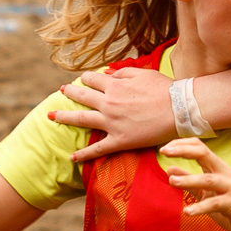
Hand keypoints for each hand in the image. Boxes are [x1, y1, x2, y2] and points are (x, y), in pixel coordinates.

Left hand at [51, 68, 176, 160]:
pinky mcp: (119, 140)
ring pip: (82, 120)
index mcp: (115, 85)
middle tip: (60, 93)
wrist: (179, 109)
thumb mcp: (143, 73)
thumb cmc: (165, 90)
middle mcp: (109, 103)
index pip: (92, 80)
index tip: (81, 80)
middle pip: (82, 97)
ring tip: (51, 117)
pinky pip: (97, 148)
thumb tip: (109, 73)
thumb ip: (123, 72)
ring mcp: (112, 122)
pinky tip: (72, 157)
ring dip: (64, 117)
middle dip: (69, 94)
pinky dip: (83, 154)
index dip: (86, 79)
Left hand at [160, 138, 230, 230]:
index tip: (163, 150)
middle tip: (164, 153)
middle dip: (183, 150)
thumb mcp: (206, 192)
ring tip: (172, 181)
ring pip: (208, 179)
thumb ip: (189, 181)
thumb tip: (170, 169)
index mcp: (218, 168)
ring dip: (189, 179)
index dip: (181, 145)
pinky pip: (215, 204)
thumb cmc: (230, 206)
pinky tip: (187, 212)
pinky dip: (200, 207)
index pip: (199, 147)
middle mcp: (225, 173)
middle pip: (204, 154)